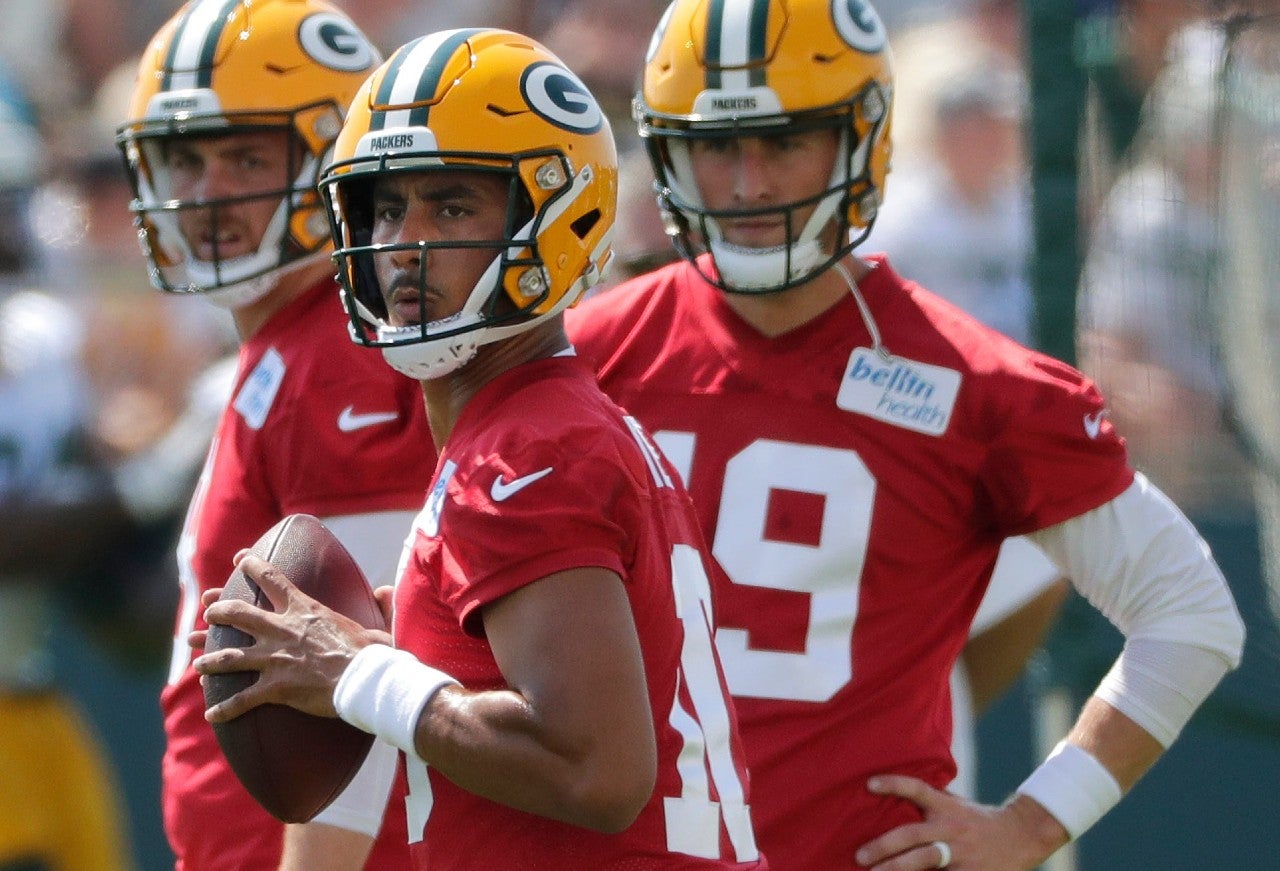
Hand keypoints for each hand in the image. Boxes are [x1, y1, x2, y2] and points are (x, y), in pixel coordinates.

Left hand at [192, 552, 391, 721]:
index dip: (251, 566)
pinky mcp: (275, 688)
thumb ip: (379, 605)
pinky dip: (224, 708)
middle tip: (208, 612)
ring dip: (210, 659)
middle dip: (218, 611)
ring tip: (197, 662)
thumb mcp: (377, 623)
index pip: (272, 579)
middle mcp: (283, 630)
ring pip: (229, 656)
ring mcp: (275, 659)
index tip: (239, 559)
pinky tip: (211, 715)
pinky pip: (241, 699)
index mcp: (305, 610)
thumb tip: (386, 590)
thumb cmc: (373, 653)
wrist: (365, 680)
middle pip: (238, 614)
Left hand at [855, 775, 1067, 869]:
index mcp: (946, 807)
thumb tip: (896, 795)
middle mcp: (951, 828)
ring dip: (896, 869)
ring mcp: (961, 853)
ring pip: (924, 861)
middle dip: (883, 846)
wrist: (1022, 835)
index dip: (894, 784)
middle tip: (860, 856)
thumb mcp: (955, 805)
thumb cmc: (979, 820)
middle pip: (912, 834)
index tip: (868, 784)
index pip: (917, 789)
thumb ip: (930, 803)